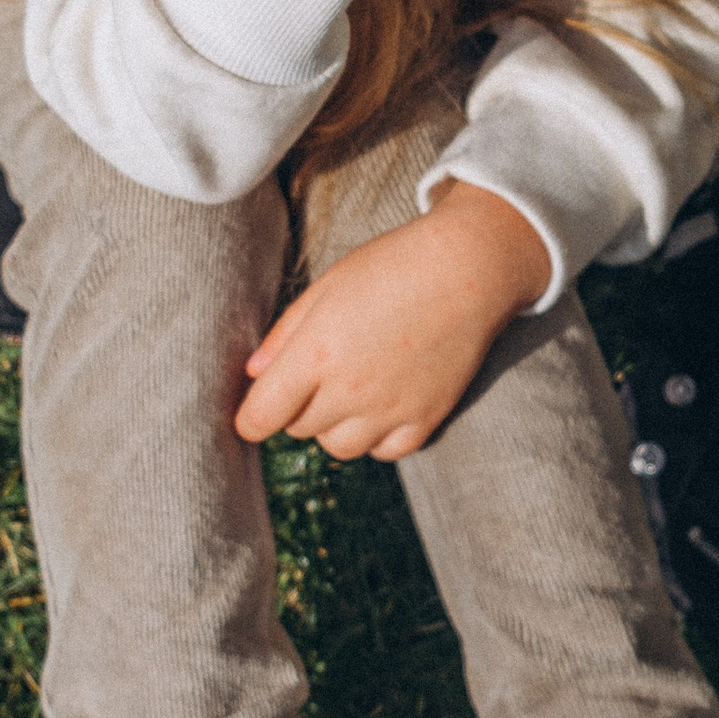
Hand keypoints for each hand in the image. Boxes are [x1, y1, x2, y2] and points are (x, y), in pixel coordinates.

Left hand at [235, 182, 549, 461]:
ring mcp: (389, 410)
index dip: (250, 419)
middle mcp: (349, 390)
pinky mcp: (425, 419)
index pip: (262, 415)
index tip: (252, 414)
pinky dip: (375, 437)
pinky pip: (385, 452)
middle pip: (299, 428)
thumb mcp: (327, 287)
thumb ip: (285, 334)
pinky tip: (381, 404)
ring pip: (338, 448)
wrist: (468, 270)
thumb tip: (254, 373)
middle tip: (315, 375)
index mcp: (316, 352)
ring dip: (332, 426)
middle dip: (296, 407)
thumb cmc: (391, 266)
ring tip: (347, 391)